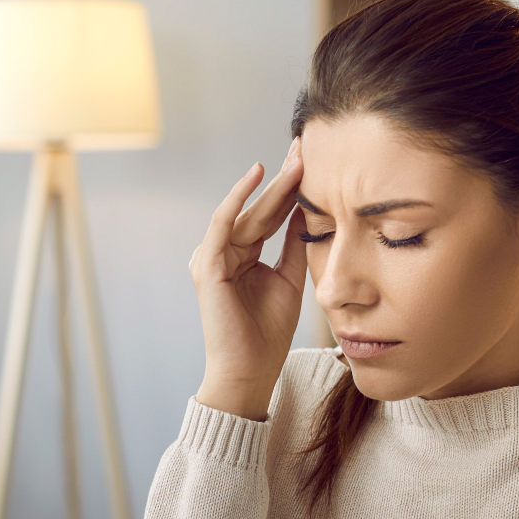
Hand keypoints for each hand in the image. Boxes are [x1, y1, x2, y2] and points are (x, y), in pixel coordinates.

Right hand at [190, 139, 307, 420]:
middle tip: (304, 146)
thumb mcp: (290, 279)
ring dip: (270, 185)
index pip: (269, 214)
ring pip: (246, 213)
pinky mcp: (206, 266)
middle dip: (283, 178)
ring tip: (295, 160)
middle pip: (258, 208)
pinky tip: (256, 175)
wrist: (250, 371)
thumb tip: (307, 210)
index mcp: (243, 255)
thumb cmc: (267, 334)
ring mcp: (212, 257)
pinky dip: (237, 198)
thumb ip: (294, 245)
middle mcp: (224, 252)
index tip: (312, 160)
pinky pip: (222, 224)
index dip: (289, 188)